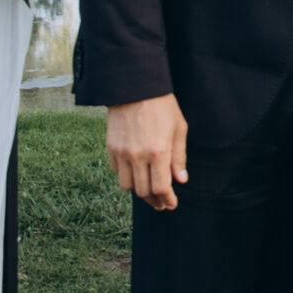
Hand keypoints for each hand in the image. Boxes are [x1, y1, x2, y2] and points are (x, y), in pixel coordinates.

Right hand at [107, 94, 189, 211]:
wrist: (136, 87)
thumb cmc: (163, 106)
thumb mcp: (179, 129)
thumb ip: (179, 157)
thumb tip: (181, 180)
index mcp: (158, 151)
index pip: (161, 188)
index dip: (168, 200)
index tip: (171, 204)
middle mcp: (138, 155)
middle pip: (143, 192)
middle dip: (154, 201)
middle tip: (162, 203)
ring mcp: (122, 152)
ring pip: (127, 186)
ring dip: (139, 191)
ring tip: (149, 191)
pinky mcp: (111, 147)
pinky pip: (117, 171)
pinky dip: (127, 176)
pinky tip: (136, 174)